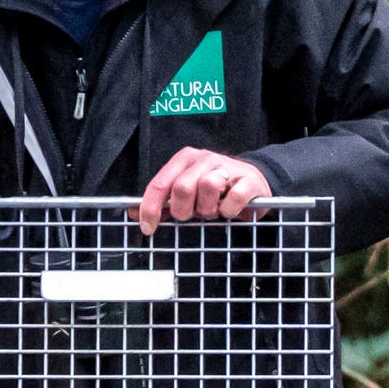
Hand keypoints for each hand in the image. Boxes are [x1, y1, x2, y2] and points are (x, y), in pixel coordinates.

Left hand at [137, 147, 273, 228]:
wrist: (253, 180)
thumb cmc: (215, 189)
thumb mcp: (187, 192)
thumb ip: (163, 203)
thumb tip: (135, 214)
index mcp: (185, 160)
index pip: (159, 184)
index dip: (150, 208)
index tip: (148, 228)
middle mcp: (204, 159)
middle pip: (182, 187)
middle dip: (183, 210)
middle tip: (191, 215)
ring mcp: (228, 167)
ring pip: (208, 186)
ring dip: (207, 208)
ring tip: (212, 210)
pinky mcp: (249, 180)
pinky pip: (234, 198)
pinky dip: (228, 211)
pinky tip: (229, 211)